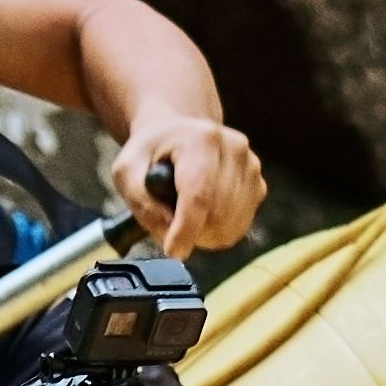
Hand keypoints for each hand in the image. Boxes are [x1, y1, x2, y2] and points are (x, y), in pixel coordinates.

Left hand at [117, 116, 263, 254]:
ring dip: (205, 235)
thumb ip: (141, 202)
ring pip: (232, 225)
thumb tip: (170, 234)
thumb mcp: (127, 171)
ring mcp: (251, 167)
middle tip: (170, 229)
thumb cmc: (150, 153)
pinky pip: (241, 226)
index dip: (186, 230)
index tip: (173, 251)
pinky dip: (219, 232)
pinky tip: (202, 217)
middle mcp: (234, 148)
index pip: (199, 195)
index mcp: (201, 138)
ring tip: (184, 219)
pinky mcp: (259, 185)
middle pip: (218, 215)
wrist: (176, 135)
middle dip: (192, 233)